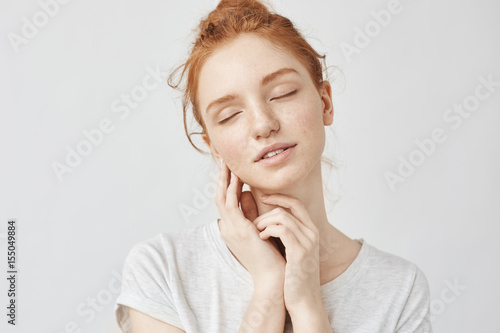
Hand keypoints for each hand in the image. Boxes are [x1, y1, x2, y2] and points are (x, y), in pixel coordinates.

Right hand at [216, 159, 285, 286]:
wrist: (272, 278)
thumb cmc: (270, 257)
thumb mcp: (258, 230)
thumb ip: (252, 213)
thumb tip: (247, 195)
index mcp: (232, 229)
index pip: (225, 201)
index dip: (225, 184)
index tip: (229, 169)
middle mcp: (228, 228)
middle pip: (219, 197)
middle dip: (221, 178)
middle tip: (223, 160)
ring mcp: (231, 229)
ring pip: (222, 197)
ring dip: (224, 179)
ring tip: (227, 162)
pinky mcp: (239, 230)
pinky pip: (231, 204)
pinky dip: (232, 189)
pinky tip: (236, 177)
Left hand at [253, 193, 321, 313]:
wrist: (304, 301)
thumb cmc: (293, 276)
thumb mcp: (290, 250)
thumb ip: (284, 233)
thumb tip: (266, 218)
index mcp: (310, 231)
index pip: (296, 203)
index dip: (278, 197)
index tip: (262, 197)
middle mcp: (312, 234)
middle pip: (288, 207)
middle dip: (266, 211)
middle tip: (253, 222)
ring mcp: (308, 243)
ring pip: (283, 217)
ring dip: (264, 221)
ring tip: (256, 232)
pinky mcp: (300, 253)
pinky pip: (282, 230)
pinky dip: (268, 230)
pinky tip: (261, 238)